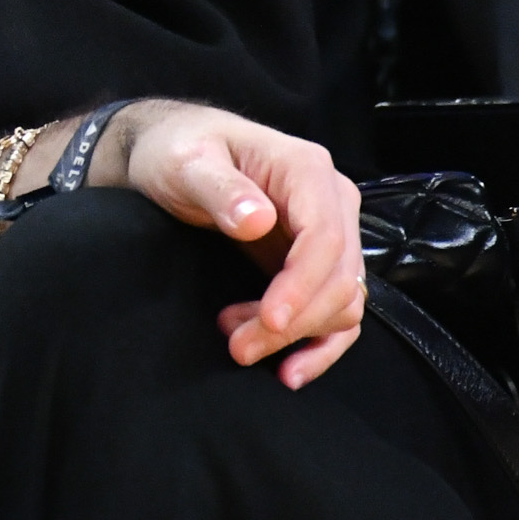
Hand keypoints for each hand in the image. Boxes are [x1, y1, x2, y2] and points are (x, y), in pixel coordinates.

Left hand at [90, 101, 366, 386]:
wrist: (177, 150)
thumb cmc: (179, 149)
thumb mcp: (185, 163)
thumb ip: (218, 188)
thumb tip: (257, 220)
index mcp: (307, 169)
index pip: (324, 238)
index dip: (301, 285)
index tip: (268, 321)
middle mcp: (332, 200)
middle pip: (338, 277)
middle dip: (294, 322)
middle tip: (238, 346)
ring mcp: (331, 232)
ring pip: (342, 301)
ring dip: (297, 335)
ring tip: (238, 342)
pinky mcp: (317, 261)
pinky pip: (338, 310)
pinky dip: (319, 344)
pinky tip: (289, 369)